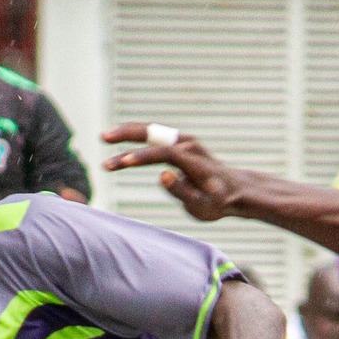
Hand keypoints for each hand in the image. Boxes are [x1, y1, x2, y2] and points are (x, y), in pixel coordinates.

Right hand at [100, 125, 252, 221]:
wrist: (236, 190)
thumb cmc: (219, 202)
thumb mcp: (204, 206)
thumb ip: (183, 191)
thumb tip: (162, 176)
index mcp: (194, 161)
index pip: (165, 154)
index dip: (143, 157)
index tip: (122, 163)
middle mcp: (189, 145)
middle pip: (155, 133)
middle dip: (127, 135)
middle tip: (103, 137)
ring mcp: (185, 141)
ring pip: (152, 131)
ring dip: (127, 133)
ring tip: (104, 138)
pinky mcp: (180, 143)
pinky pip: (154, 136)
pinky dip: (136, 137)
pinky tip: (119, 141)